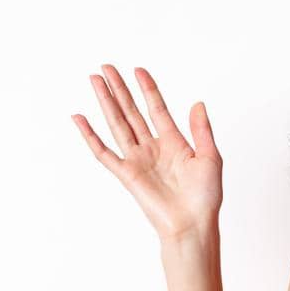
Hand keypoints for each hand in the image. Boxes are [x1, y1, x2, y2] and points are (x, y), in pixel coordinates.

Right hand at [72, 64, 223, 242]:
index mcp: (174, 143)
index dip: (148, 89)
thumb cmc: (205, 197)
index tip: (138, 70)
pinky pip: (103, 152)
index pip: (156, 109)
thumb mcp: (210, 158)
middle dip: (119, 89)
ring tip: (95, 80)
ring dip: (106, 102)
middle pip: (132, 111)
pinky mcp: (126, 174)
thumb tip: (197, 103)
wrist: (192, 224)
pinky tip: (79, 118)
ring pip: (117, 124)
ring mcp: (137, 160)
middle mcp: (152, 148)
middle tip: (106, 67)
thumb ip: (201, 130)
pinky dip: (90, 135)